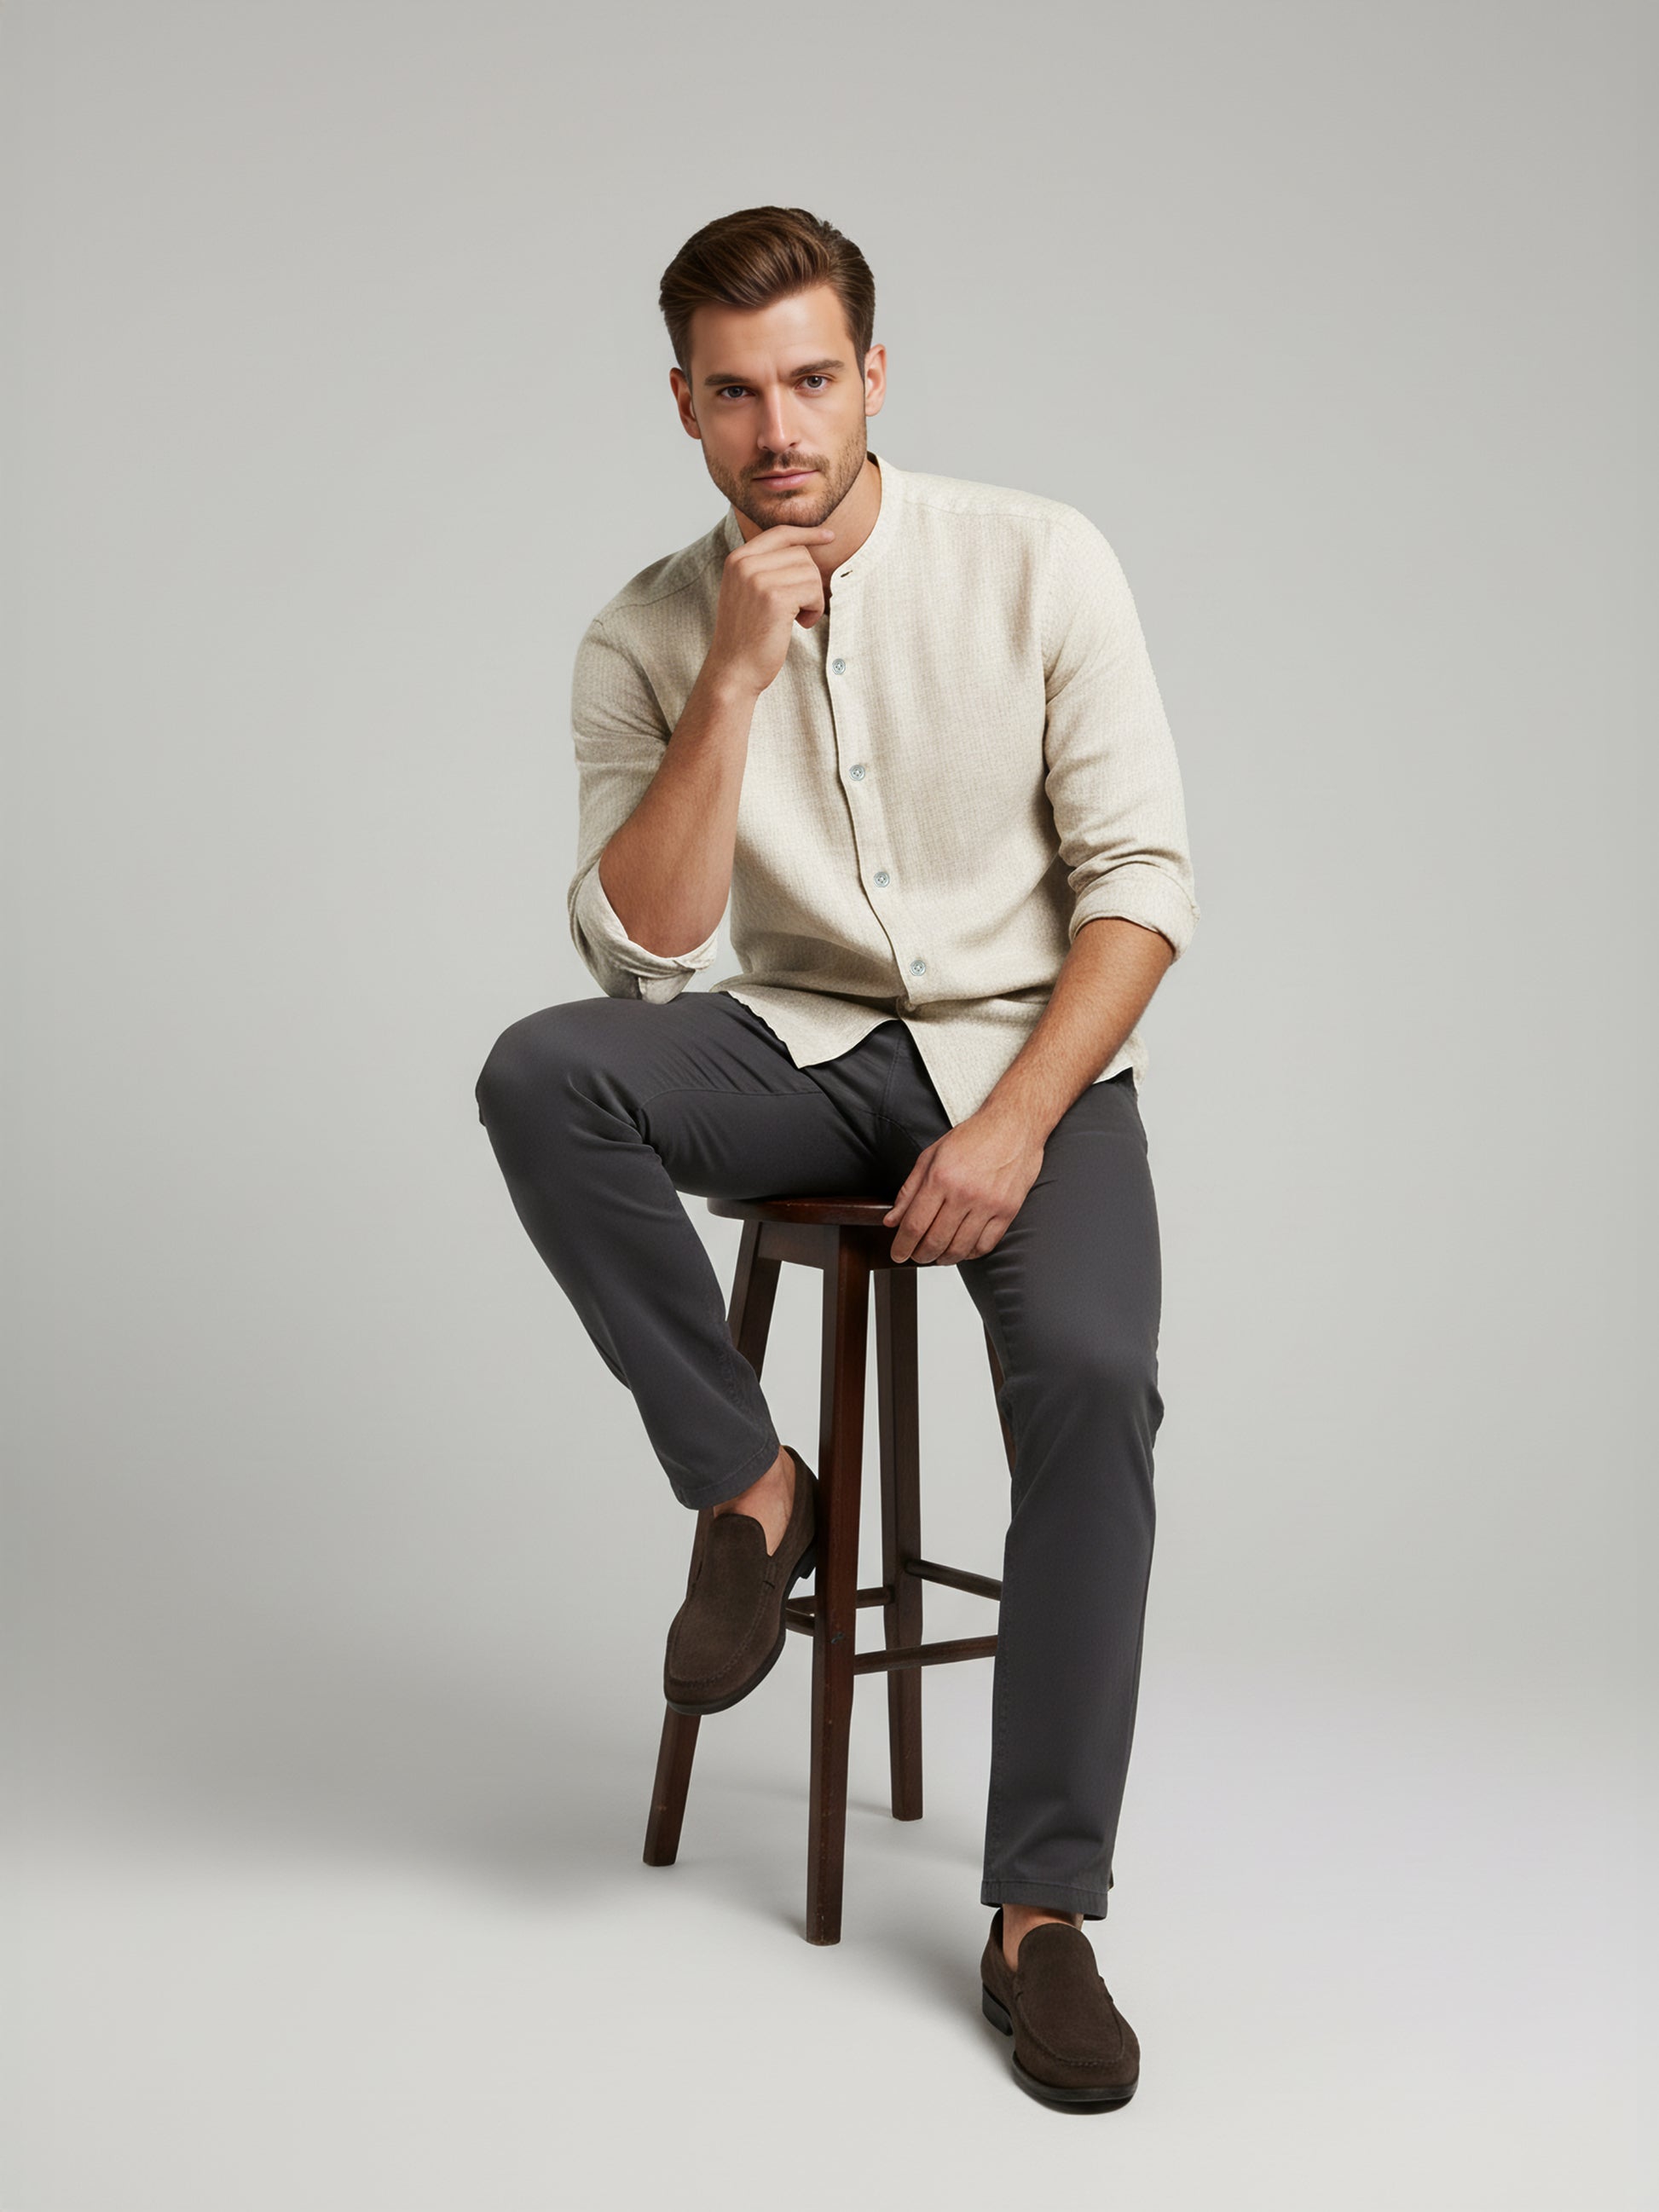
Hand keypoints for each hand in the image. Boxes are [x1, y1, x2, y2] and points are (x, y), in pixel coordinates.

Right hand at [705, 524, 834, 698]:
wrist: (734, 669)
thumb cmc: (746, 635)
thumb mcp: (748, 592)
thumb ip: (766, 567)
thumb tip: (804, 548)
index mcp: (737, 559)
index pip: (780, 533)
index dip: (808, 533)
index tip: (829, 537)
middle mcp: (745, 564)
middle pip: (801, 554)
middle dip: (808, 581)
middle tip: (798, 609)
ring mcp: (758, 579)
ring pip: (810, 572)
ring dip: (813, 598)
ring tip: (797, 618)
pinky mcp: (775, 597)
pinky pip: (813, 591)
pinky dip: (814, 610)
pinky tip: (800, 624)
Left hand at [883, 1108, 1044, 1265]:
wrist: (1014, 1125)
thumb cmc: (973, 1137)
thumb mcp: (931, 1155)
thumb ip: (909, 1190)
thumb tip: (892, 1219)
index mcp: (941, 1177)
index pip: (915, 1224)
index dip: (902, 1245)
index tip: (897, 1253)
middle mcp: (964, 1193)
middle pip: (935, 1241)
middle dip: (920, 1255)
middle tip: (916, 1256)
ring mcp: (988, 1204)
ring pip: (960, 1248)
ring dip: (944, 1258)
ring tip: (937, 1256)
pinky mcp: (1008, 1211)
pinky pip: (985, 1245)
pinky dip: (970, 1253)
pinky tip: (962, 1249)